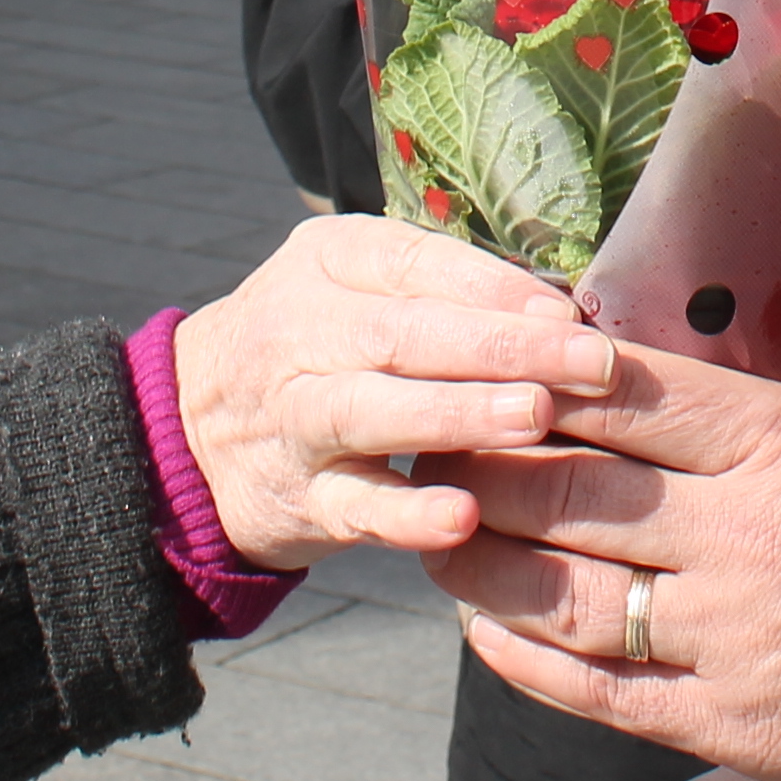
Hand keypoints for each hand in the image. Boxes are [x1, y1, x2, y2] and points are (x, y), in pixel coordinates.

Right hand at [174, 214, 617, 567]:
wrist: (189, 428)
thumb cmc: (318, 344)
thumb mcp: (357, 288)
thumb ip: (444, 291)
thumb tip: (565, 310)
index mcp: (328, 262)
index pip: (415, 264)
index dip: (494, 287)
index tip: (571, 311)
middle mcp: (301, 332)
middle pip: (405, 334)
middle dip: (504, 346)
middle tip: (592, 362)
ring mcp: (294, 419)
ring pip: (374, 411)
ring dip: (458, 413)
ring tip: (535, 415)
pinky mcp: (298, 499)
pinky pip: (355, 508)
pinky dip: (407, 515)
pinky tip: (464, 518)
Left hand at [428, 341, 780, 780]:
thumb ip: (768, 412)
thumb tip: (669, 370)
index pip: (624, 395)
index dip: (535, 381)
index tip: (483, 367)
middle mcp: (744, 533)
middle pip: (572, 487)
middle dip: (484, 463)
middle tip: (429, 442)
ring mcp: (731, 633)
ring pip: (566, 590)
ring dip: (486, 561)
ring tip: (437, 534)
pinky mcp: (730, 721)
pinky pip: (600, 690)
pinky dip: (530, 660)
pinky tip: (488, 632)